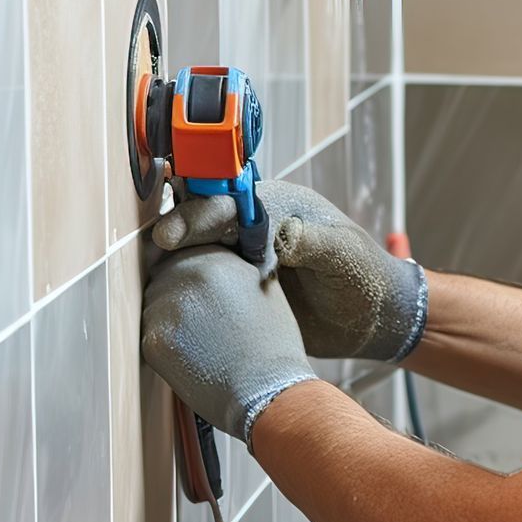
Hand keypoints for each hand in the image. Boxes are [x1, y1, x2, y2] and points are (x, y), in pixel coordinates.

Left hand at [141, 245, 317, 445]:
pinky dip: (165, 349)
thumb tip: (207, 265)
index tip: (197, 295)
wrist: (267, 390)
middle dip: (175, 298)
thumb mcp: (262, 288)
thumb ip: (230, 269)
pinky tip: (192, 359)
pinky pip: (150, 337)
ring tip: (200, 345)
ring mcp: (167, 306)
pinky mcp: (155, 338)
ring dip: (169, 323)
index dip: (189, 277)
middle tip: (199, 327)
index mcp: (215, 257)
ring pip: (152, 308)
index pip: (183, 253)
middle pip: (162, 278)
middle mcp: (187, 273)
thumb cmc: (272, 347)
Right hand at [153, 180, 427, 361]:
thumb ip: (313, 242)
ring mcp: (245, 259)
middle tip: (149, 255)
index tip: (172, 235)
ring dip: (174, 264)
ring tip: (146, 279)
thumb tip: (281, 233)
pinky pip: (209, 285)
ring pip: (200, 253)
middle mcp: (255, 227)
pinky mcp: (242, 289)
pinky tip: (168, 306)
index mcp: (277, 206)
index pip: (229, 203)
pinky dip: (188, 291)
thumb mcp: (344, 257)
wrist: (375, 318)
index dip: (198, 217)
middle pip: (205, 222)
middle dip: (175, 236)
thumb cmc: (366, 278)